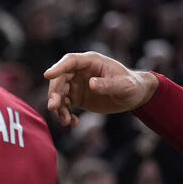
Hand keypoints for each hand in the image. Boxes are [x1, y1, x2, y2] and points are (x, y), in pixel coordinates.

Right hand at [44, 51, 158, 126]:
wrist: (134, 96)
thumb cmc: (132, 86)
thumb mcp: (124, 86)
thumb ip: (108, 84)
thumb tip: (91, 83)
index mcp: (91, 62)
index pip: (70, 61)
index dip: (58, 67)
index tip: (48, 75)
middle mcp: (80, 71)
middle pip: (60, 79)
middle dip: (54, 92)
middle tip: (53, 106)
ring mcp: (76, 84)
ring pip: (59, 94)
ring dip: (59, 107)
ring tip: (65, 121)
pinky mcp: (76, 97)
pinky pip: (64, 105)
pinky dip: (65, 114)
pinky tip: (72, 123)